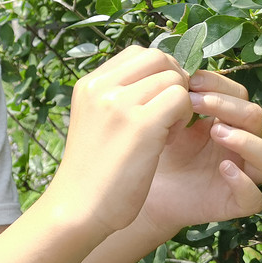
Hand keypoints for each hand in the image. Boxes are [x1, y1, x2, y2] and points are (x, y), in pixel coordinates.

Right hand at [47, 46, 192, 238]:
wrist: (77, 209)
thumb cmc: (93, 172)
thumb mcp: (95, 121)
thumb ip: (118, 97)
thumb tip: (159, 77)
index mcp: (88, 83)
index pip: (138, 54)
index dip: (158, 72)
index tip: (157, 101)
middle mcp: (101, 86)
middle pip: (158, 58)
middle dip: (174, 81)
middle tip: (170, 113)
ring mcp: (119, 103)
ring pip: (173, 78)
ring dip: (180, 101)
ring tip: (167, 129)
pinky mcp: (141, 124)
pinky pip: (181, 99)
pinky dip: (184, 117)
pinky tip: (169, 139)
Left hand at [133, 70, 261, 239]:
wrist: (139, 186)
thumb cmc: (155, 148)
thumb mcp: (166, 116)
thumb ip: (178, 95)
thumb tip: (185, 67)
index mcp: (227, 121)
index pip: (240, 94)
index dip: (218, 84)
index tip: (189, 79)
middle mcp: (241, 146)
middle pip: (256, 117)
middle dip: (226, 105)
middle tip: (192, 102)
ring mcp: (242, 175)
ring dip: (247, 140)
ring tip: (216, 132)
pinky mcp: (234, 203)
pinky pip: (255, 198)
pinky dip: (243, 182)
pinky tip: (223, 168)